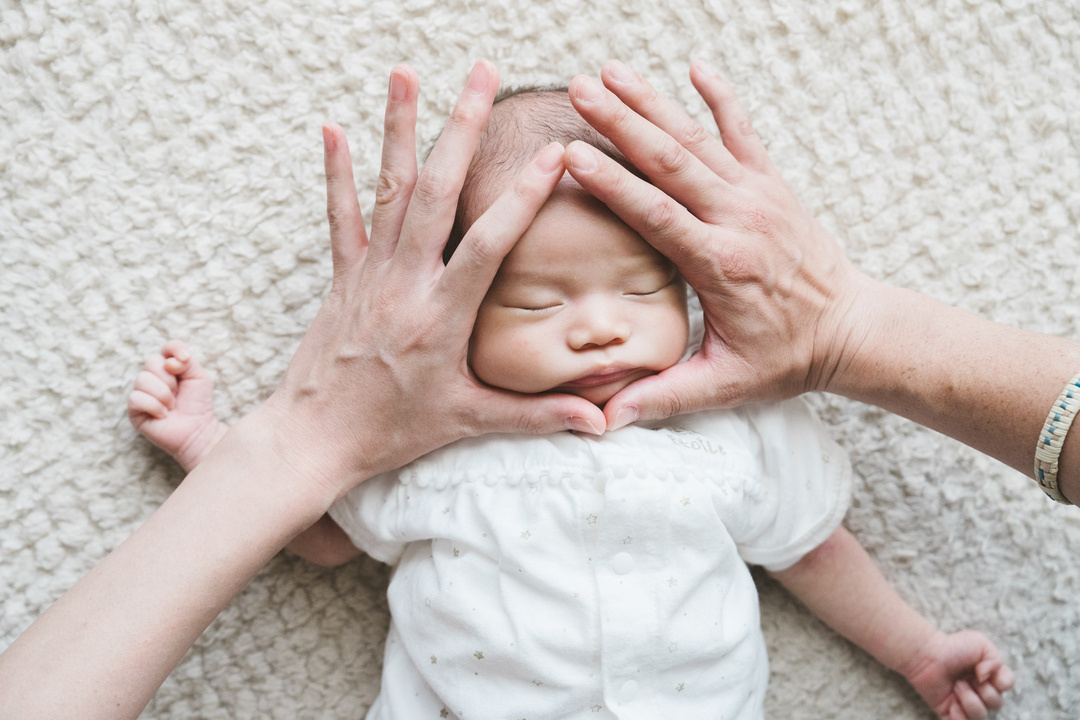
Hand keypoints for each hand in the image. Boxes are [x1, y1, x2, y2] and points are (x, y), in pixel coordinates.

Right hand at [128, 340, 226, 471]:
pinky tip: (163, 415)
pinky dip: (155, 407)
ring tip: (172, 406)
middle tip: (178, 394)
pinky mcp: (133, 409)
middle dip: (170, 379)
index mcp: (168, 367)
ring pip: (142, 379)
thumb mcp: (199, 378)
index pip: (167, 347)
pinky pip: (137, 398)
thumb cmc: (198, 404)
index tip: (186, 359)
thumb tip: (168, 362)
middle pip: (152, 362)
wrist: (197, 430)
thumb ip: (187, 363)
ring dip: (163, 395)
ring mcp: (141, 392)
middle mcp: (152, 377)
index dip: (174, 349)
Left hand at [259, 62, 604, 499]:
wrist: (313, 440)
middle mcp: (404, 284)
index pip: (490, 243)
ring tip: (407, 72)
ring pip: (387, 190)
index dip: (524, 197)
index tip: (554, 154)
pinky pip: (339, 216)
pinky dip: (336, 172)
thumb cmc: (393, 433)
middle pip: (435, 192)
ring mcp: (368, 275)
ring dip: (399, 128)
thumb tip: (600, 421)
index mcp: (441, 316)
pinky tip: (332, 128)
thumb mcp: (469, 422)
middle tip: (482, 73)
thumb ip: (538, 415)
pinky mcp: (342, 278)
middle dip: (461, 127)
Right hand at [564, 60, 874, 428]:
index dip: (611, 183)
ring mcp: (759, 196)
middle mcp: (740, 219)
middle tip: (577, 88)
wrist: (853, 331)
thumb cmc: (786, 360)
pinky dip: (721, 97)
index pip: (655, 214)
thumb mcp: (725, 386)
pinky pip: (745, 131)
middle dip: (621, 120)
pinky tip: (696, 66)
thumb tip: (604, 421)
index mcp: (721, 264)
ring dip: (653, 101)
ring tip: (610, 70)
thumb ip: (663, 397)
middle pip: (671, 160)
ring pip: (700, 138)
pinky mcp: (773, 185)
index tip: (571, 154)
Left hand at [901, 630, 1013, 719]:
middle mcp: (980, 691)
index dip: (1001, 682)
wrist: (925, 654)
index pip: (1007, 686)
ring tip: (956, 686)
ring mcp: (965, 703)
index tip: (982, 671)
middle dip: (984, 691)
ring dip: (969, 701)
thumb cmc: (952, 647)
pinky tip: (951, 703)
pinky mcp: (950, 712)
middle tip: (964, 678)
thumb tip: (987, 679)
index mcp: (989, 676)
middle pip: (997, 704)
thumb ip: (996, 661)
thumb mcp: (981, 644)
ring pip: (981, 716)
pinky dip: (959, 715)